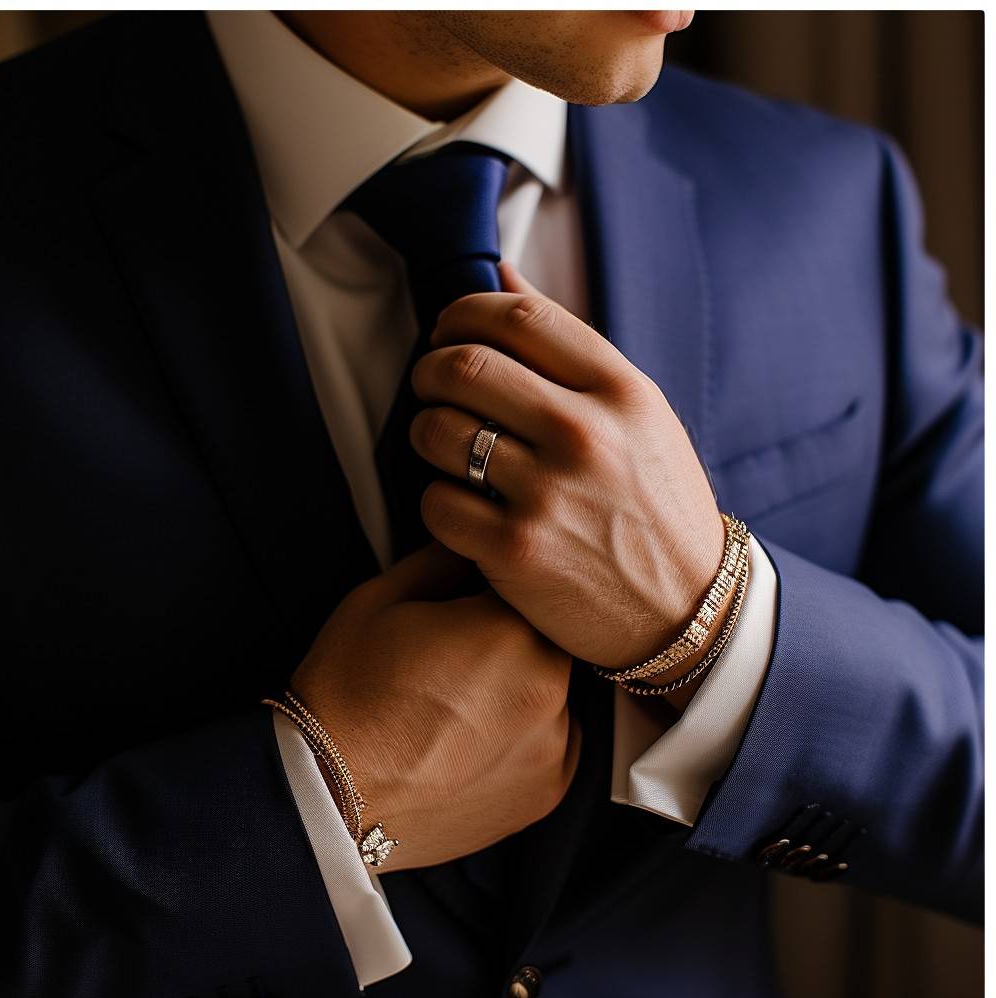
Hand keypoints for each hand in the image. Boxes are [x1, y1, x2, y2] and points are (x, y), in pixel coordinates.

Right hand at [290, 542, 578, 872]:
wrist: (330, 792)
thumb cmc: (347, 696)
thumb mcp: (383, 598)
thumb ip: (441, 559)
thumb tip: (469, 543)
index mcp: (510, 625)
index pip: (523, 582)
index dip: (488, 590)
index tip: (460, 608)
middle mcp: (547, 683)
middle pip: (543, 637)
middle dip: (506, 639)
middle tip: (451, 661)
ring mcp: (554, 742)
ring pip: (549, 689)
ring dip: (518, 687)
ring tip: (456, 707)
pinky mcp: (549, 788)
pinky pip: (550, 742)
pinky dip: (521, 736)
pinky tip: (470, 739)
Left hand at [409, 263, 724, 670]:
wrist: (686, 608)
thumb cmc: (658, 506)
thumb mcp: (639, 416)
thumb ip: (570, 348)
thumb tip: (503, 275)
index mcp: (620, 391)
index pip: (519, 317)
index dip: (465, 311)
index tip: (450, 328)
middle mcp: (584, 434)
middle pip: (465, 365)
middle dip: (430, 368)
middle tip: (431, 385)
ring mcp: (548, 493)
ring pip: (438, 431)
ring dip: (425, 432)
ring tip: (441, 443)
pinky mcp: (515, 550)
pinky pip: (435, 503)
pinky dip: (436, 500)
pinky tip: (459, 503)